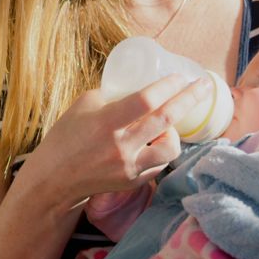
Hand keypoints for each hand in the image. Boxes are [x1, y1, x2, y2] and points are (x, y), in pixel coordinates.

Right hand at [22, 73, 208, 205]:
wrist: (55, 178)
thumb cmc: (67, 136)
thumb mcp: (84, 105)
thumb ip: (113, 96)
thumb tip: (139, 85)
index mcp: (106, 122)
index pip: (146, 101)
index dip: (168, 86)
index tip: (180, 76)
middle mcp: (120, 146)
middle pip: (166, 120)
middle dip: (190, 99)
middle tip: (204, 85)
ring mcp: (128, 167)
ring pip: (170, 147)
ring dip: (175, 131)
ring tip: (166, 124)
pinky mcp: (132, 182)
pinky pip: (159, 163)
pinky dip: (161, 149)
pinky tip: (155, 141)